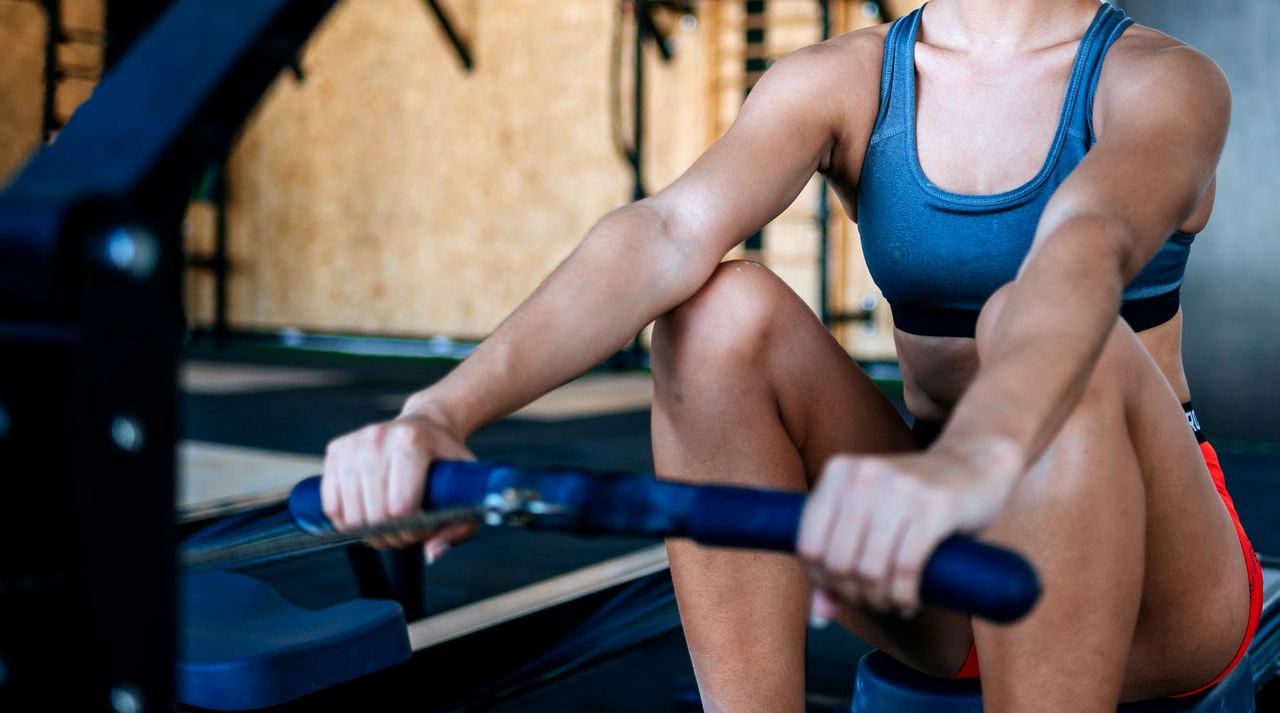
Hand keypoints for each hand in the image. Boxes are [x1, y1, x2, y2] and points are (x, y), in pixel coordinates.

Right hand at [322, 404, 476, 561]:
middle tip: (407, 533)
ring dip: (370, 534)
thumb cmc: (446, 461)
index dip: (413, 531)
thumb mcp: (466, 488)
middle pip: (375, 516)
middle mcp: (378, 439)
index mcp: (412, 442)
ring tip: (389, 527)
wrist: (424, 425)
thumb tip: (431, 553)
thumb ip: (459, 526)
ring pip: (351, 515)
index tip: (426, 529)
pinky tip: (366, 522)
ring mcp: (353, 443)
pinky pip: (331, 505)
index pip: (401, 507)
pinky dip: (346, 524)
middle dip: (393, 536)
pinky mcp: (335, 450)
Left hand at [797, 444, 1018, 620]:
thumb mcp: (869, 517)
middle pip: (838, 562)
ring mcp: (900, 488)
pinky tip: (909, 602)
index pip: (808, 545)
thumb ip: (837, 560)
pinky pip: (906, 568)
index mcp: (838, 472)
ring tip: (891, 604)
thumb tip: (818, 618)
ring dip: (879, 600)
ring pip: (871, 569)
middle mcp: (864, 475)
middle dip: (853, 595)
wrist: (975, 465)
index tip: (842, 593)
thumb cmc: (913, 499)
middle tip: (873, 602)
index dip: (821, 581)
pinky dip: (903, 596)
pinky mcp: (935, 506)